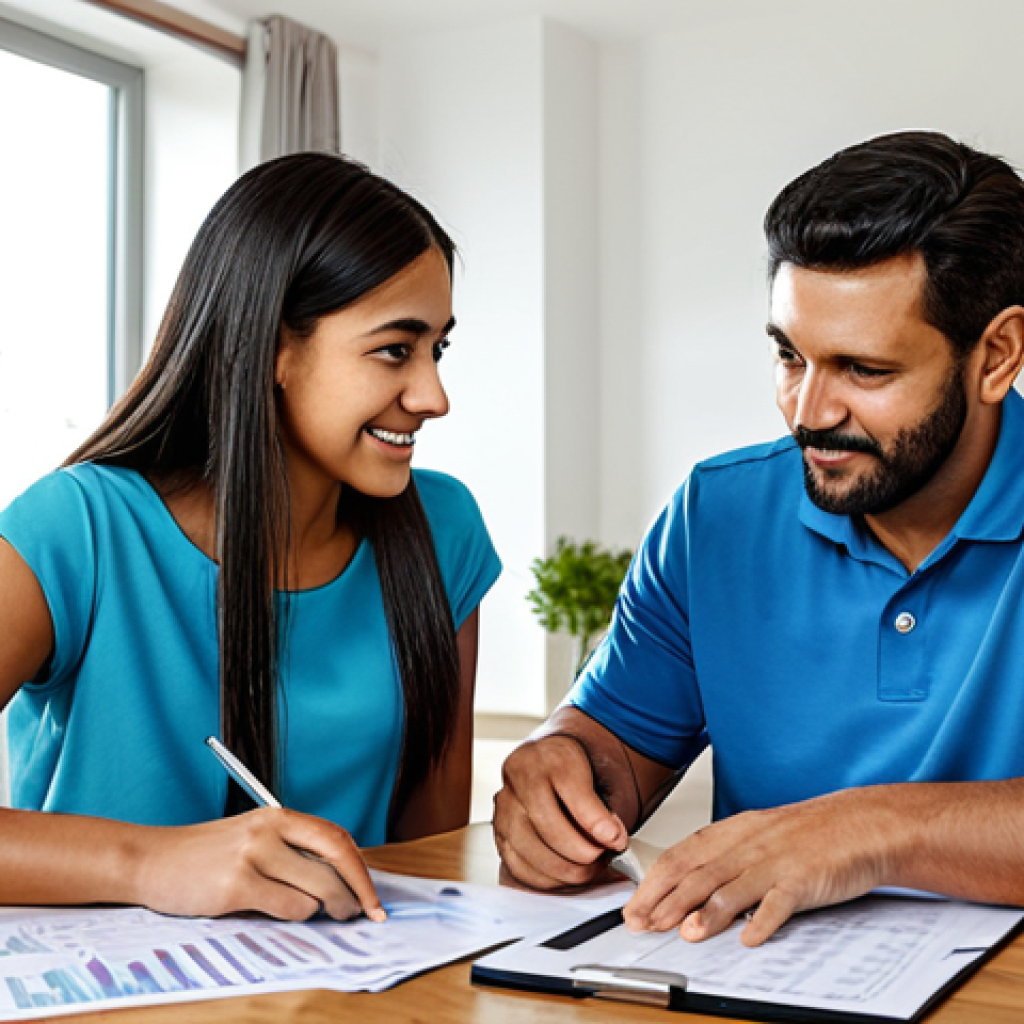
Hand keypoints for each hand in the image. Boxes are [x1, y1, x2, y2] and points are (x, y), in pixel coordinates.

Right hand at [135, 808, 384, 921]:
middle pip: (336, 860)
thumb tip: (342, 879)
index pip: (337, 838)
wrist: (151, 860)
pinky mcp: (237, 885)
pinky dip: (296, 915)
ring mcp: (253, 856)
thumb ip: (292, 851)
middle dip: (356, 892)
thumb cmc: (206, 856)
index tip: (373, 895)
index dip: (361, 869)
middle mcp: (270, 830)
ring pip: (317, 889)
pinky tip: (283, 913)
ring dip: (325, 909)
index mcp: (278, 816)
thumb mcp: (254, 839)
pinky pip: (289, 907)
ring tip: (320, 913)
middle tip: (361, 913)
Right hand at [493, 734, 627, 889]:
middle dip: (584, 852)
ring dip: (568, 870)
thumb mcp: (598, 773)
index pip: (573, 792)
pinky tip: (568, 873)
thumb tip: (613, 841)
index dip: (597, 822)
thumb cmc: (575, 772)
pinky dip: (549, 879)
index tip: (618, 839)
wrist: (548, 765)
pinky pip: (520, 868)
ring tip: (590, 867)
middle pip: (549, 827)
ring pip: (532, 852)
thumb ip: (607, 807)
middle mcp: (521, 778)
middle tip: (604, 856)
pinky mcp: (499, 832)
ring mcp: (505, 807)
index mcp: (550, 756)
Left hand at [624, 788, 898, 945]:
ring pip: (731, 887)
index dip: (654, 881)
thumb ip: (727, 858)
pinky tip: (749, 939)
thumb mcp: (760, 836)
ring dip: (706, 913)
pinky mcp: (804, 879)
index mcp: (734, 831)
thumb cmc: (811, 833)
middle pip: (698, 873)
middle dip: (665, 901)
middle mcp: (749, 844)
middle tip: (644, 924)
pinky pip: (779, 902)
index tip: (636, 905)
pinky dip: (763, 922)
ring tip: (685, 933)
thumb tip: (692, 887)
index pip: (681, 855)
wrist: (862, 823)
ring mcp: (776, 861)